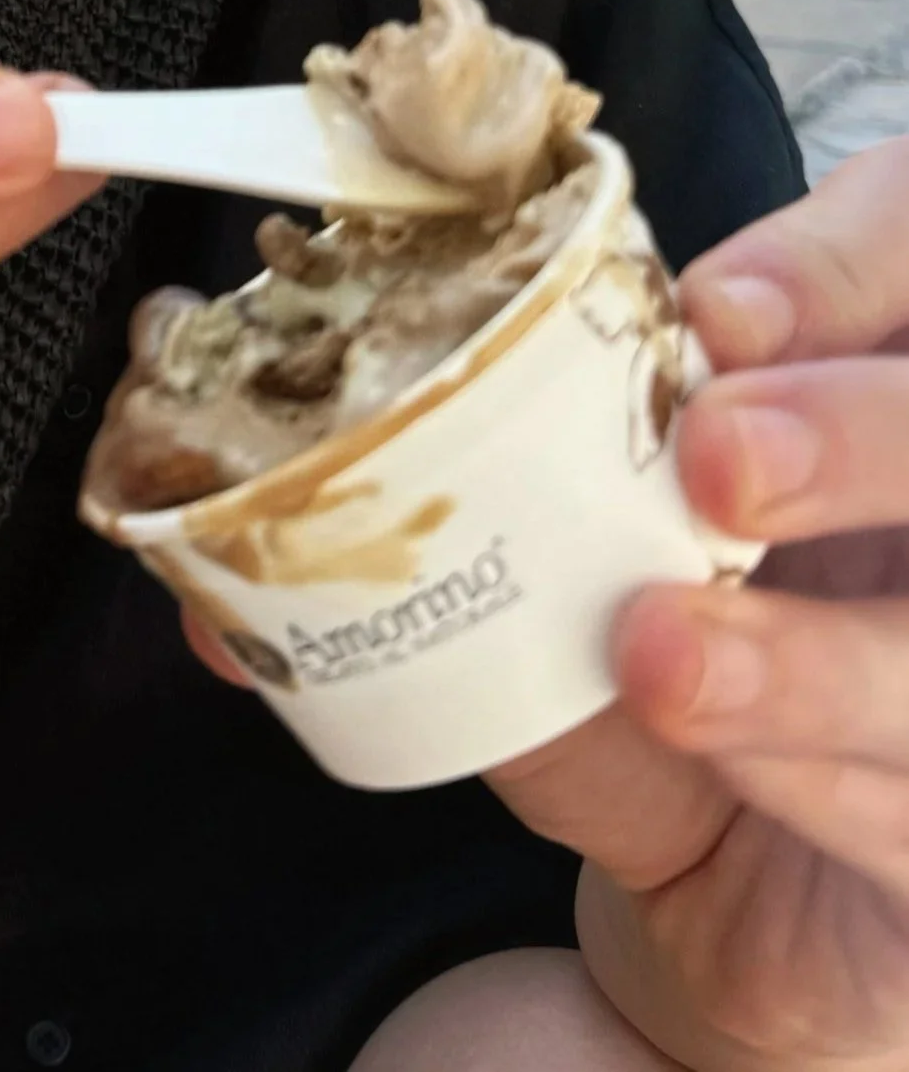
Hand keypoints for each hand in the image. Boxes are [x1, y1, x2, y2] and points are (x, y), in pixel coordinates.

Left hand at [485, 138, 908, 1070]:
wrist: (748, 891)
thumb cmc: (670, 668)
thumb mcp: (565, 544)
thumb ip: (477, 474)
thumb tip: (280, 483)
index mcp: (867, 374)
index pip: (904, 237)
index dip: (839, 258)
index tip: (717, 309)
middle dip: (856, 429)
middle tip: (719, 454)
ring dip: (809, 651)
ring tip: (660, 651)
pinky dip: (809, 775)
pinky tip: (715, 762)